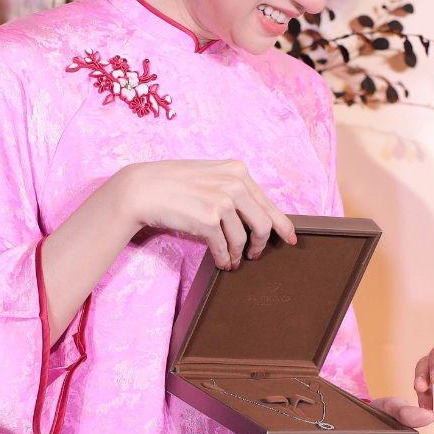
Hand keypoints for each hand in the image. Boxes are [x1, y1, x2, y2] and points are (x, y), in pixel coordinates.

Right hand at [107, 159, 295, 269]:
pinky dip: (225, 259)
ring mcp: (221, 201)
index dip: (282, 225)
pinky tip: (222, 262)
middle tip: (255, 256)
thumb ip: (233, 189)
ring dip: (239, 255)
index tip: (290, 239)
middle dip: (262, 245)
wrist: (143, 189)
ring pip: (243, 239)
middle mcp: (234, 183)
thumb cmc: (173, 184)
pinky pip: (225, 248)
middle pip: (263, 224)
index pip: (268, 202)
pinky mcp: (207, 219)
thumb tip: (256, 216)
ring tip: (234, 262)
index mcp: (237, 171)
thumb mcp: (210, 176)